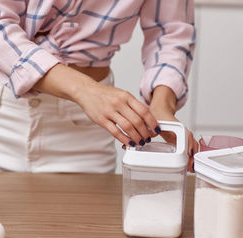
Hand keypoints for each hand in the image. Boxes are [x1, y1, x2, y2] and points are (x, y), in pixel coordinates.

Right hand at [34, 64, 159, 145]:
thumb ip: (133, 105)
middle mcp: (119, 103)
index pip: (144, 111)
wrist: (86, 91)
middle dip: (145, 133)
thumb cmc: (105, 94)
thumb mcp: (121, 94)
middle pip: (137, 121)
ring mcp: (109, 111)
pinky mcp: (101, 120)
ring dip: (136, 137)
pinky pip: (115, 132)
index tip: (156, 129)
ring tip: (140, 142)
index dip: (152, 122)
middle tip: (148, 138)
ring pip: (127, 127)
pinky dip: (124, 139)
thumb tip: (147, 120)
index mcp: (126, 96)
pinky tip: (128, 142)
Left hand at [150, 86, 197, 172]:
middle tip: (190, 166)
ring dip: (192, 157)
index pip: (186, 135)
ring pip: (192, 146)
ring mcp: (183, 136)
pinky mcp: (181, 140)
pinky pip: (189, 148)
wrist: (161, 111)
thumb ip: (147, 130)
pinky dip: (190, 156)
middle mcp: (182, 131)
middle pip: (191, 143)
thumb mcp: (151, 122)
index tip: (189, 152)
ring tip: (190, 168)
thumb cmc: (157, 116)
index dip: (188, 144)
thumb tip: (140, 139)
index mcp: (176, 126)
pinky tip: (188, 165)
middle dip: (192, 155)